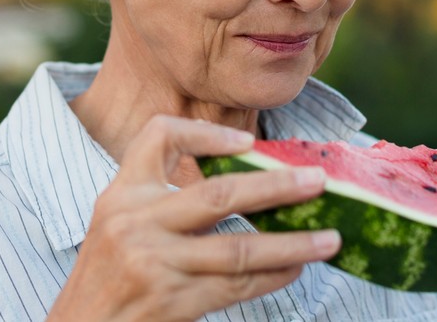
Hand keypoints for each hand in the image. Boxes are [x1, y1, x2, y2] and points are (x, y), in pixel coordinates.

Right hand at [47, 115, 340, 321]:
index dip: (206, 133)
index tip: (247, 143)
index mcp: (122, 193)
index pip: (160, 137)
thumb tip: (243, 181)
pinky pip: (235, 287)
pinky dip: (272, 277)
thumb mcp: (116, 222)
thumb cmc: (106, 275)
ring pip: (239, 249)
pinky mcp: (171, 302)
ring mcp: (154, 264)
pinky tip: (296, 269)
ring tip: (330, 238)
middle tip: (318, 180)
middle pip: (218, 194)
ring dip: (292, 243)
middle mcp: (136, 222)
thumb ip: (159, 199)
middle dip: (276, 186)